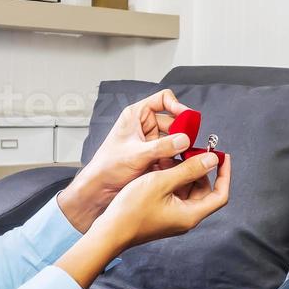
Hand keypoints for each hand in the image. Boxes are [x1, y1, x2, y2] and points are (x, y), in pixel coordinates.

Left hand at [59, 89, 192, 231]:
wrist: (100, 189)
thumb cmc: (108, 166)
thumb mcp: (136, 154)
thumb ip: (162, 146)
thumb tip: (184, 140)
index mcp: (137, 115)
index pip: (163, 99)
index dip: (177, 106)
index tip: (187, 117)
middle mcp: (145, 126)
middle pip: (174, 122)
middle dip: (182, 133)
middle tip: (189, 144)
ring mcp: (151, 141)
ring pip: (175, 140)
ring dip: (180, 149)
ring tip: (183, 159)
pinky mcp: (155, 156)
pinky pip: (172, 154)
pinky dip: (176, 161)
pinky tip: (175, 169)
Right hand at [93, 152, 231, 250]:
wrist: (109, 231)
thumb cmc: (132, 209)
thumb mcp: (162, 182)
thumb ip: (188, 170)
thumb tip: (211, 160)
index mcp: (191, 214)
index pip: (221, 195)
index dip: (225, 175)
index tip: (222, 156)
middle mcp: (186, 218)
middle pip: (205, 191)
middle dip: (201, 170)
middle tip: (192, 150)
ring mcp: (174, 217)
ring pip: (188, 191)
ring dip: (185, 173)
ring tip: (173, 156)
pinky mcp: (163, 215)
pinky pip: (175, 194)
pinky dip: (173, 180)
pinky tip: (162, 167)